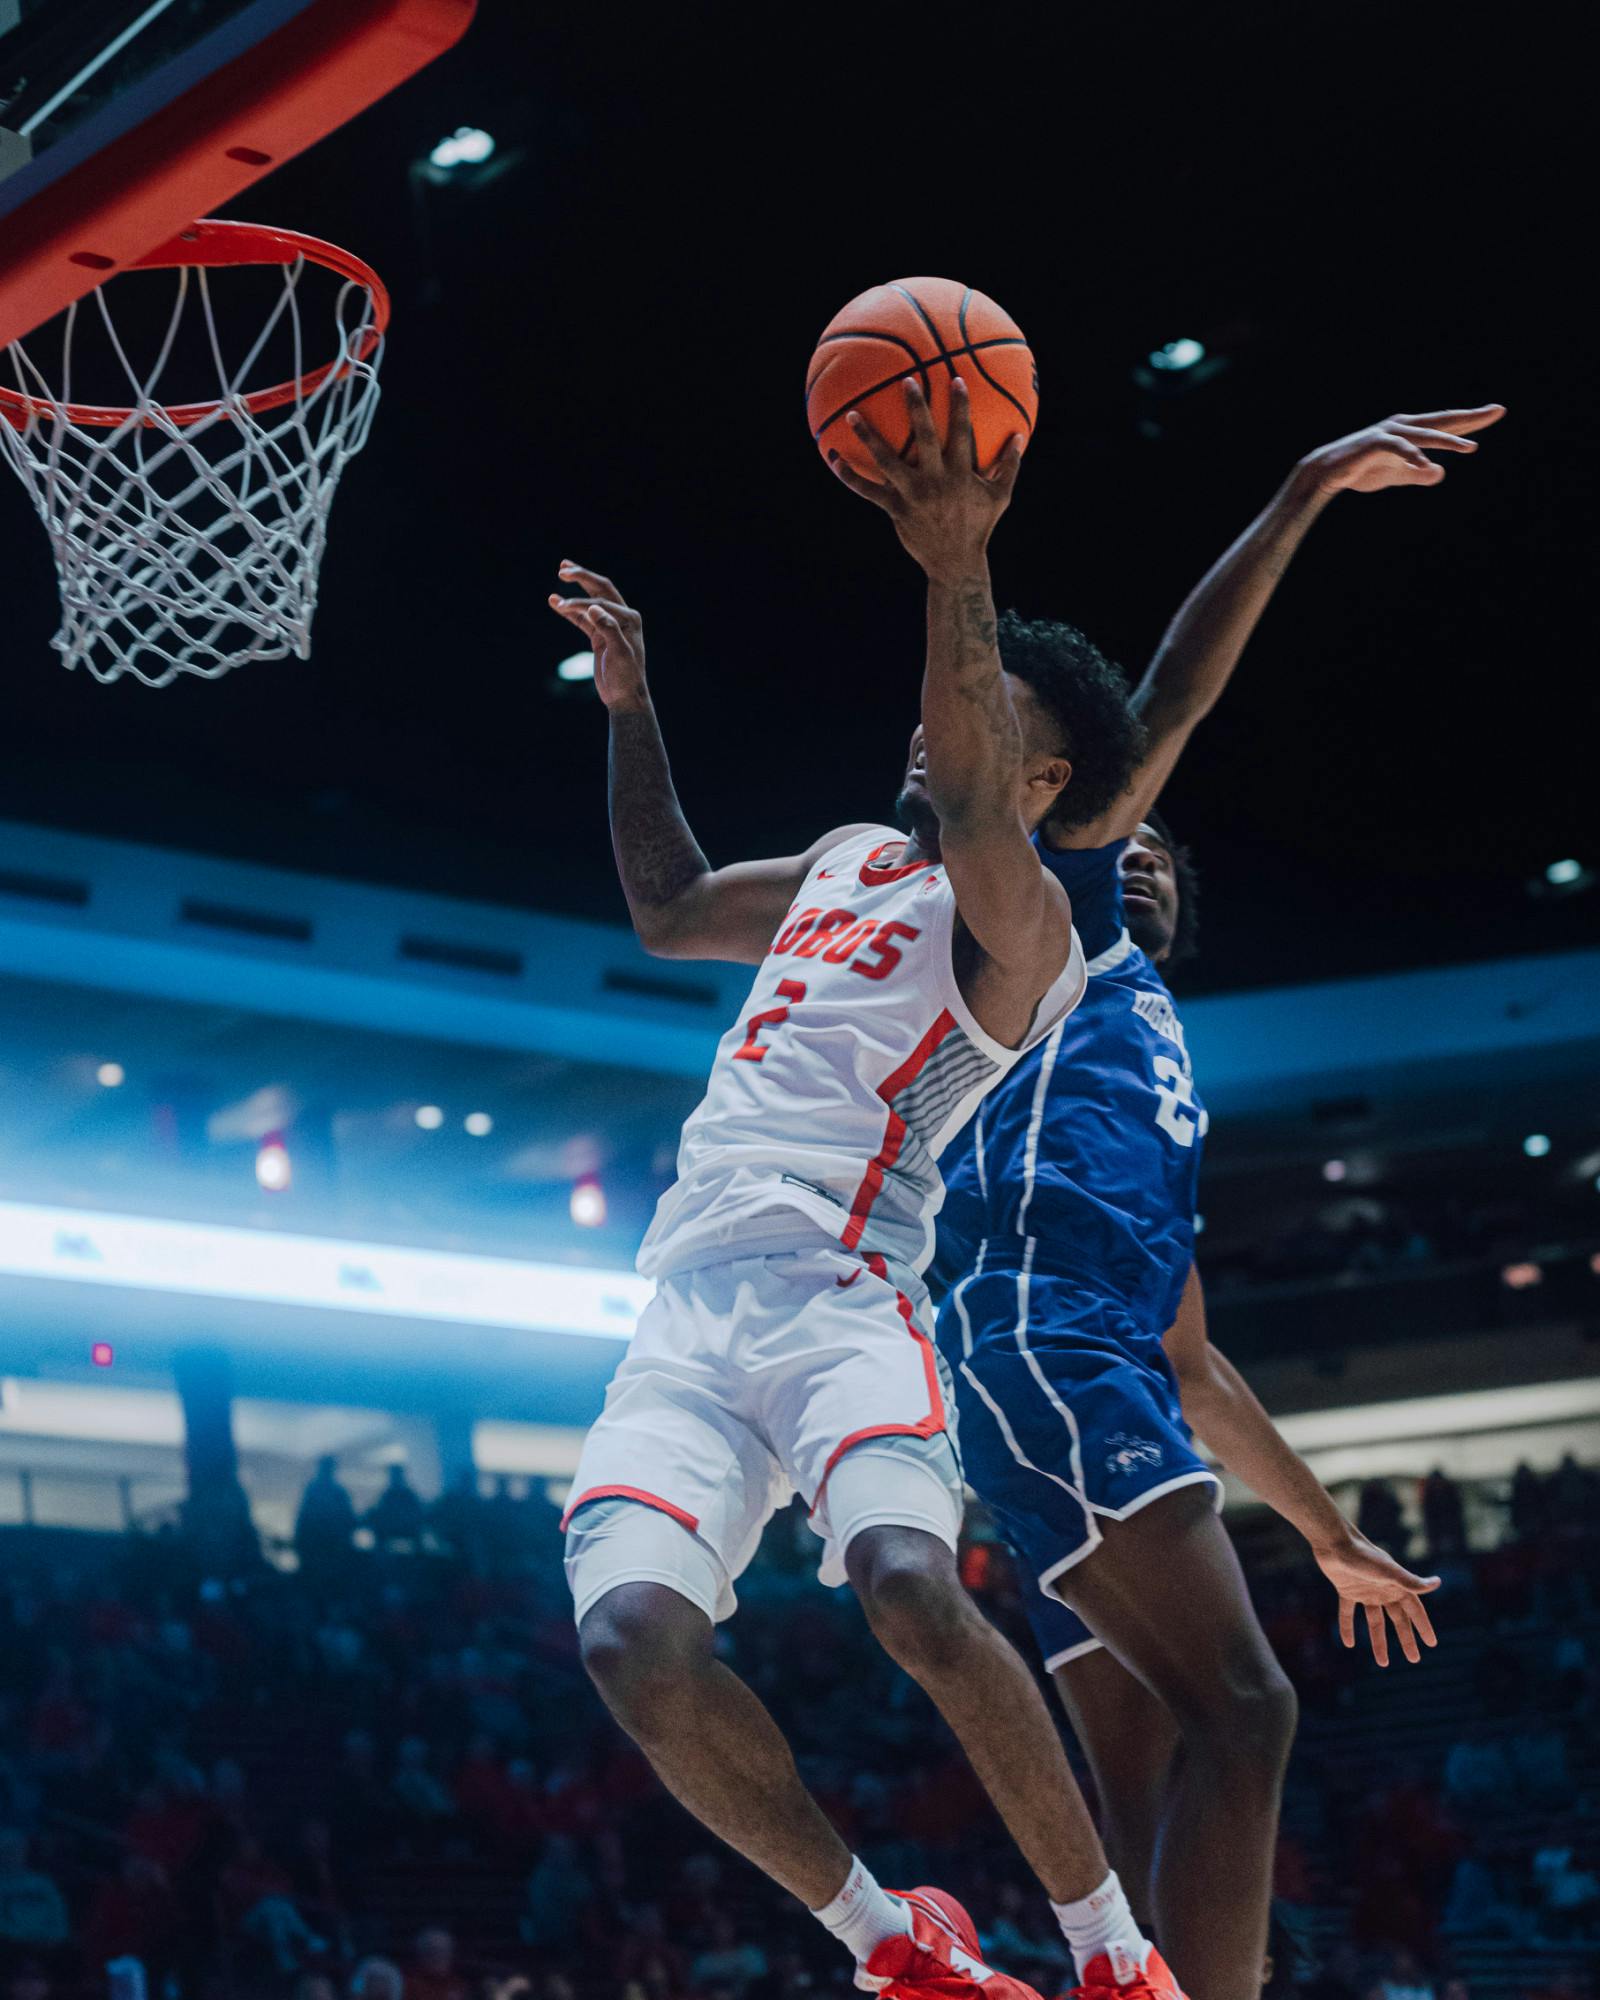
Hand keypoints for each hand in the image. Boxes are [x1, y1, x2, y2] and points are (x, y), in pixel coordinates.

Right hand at [548, 561, 648, 711]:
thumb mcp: (619, 653)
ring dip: (573, 592)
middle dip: (582, 577)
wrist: (624, 697)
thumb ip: (608, 629)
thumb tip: (594, 608)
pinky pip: (582, 619)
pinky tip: (555, 603)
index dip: (582, 602)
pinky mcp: (599, 636)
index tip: (563, 606)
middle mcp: (621, 617)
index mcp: (629, 618)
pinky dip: (569, 611)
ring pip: (589, 602)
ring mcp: (609, 626)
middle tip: (563, 567)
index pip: (602, 602)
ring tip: (558, 576)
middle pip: (600, 590)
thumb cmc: (626, 677)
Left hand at [828, 376, 1023, 580]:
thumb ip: (1009, 465)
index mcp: (960, 474)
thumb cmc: (979, 526)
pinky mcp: (896, 509)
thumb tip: (1021, 436)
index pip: (961, 432)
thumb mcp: (1000, 497)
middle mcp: (935, 480)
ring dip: (868, 437)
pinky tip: (833, 459)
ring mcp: (913, 495)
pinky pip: (868, 491)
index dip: (959, 405)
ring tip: (852, 415)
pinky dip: (849, 476)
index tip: (954, 379)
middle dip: (916, 407)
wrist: (955, 563)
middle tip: (906, 380)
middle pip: (924, 437)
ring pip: (886, 461)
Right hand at [1297, 405, 1505, 495]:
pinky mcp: (1374, 443)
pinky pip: (1399, 448)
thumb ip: (1419, 474)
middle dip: (1470, 417)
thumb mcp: (1396, 476)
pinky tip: (1427, 465)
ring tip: (1470, 448)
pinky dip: (1412, 456)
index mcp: (1410, 431)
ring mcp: (1389, 432)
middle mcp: (1403, 425)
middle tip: (1498, 411)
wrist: (1327, 473)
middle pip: (1442, 420)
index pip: (1446, 424)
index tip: (1495, 413)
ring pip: (1424, 434)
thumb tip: (1440, 472)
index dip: (1471, 420)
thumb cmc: (1361, 471)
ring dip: (1447, 441)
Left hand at [1315, 1528, 1440, 1665]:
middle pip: (1398, 1619)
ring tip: (1383, 1663)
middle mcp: (1383, 1590)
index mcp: (1396, 1585)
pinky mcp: (1346, 1591)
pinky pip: (1348, 1613)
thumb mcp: (1388, 1571)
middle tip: (1414, 1659)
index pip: (1415, 1610)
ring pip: (1374, 1622)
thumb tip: (1438, 1583)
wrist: (1334, 1542)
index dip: (1423, 1626)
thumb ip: (1410, 1581)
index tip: (1432, 1644)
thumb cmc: (1364, 1555)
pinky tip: (1349, 1643)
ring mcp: (1365, 1591)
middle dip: (1406, 1639)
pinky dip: (1347, 1627)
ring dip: (1378, 1641)